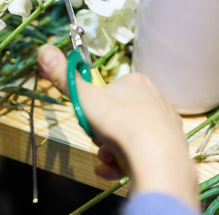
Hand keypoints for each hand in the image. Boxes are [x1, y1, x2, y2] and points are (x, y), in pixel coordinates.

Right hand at [38, 45, 198, 209]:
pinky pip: (143, 153)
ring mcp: (166, 123)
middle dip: (103, 133)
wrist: (156, 156)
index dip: (95, 107)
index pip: (110, 90)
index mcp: (135, 82)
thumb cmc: (119, 121)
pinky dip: (127, 162)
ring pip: (129, 136)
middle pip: (118, 116)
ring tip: (108, 159)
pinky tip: (117, 169)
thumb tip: (45, 50)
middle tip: (98, 141)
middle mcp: (155, 98)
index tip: (89, 118)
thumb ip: (64, 77)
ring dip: (112, 150)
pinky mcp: (173, 147)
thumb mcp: (84, 97)